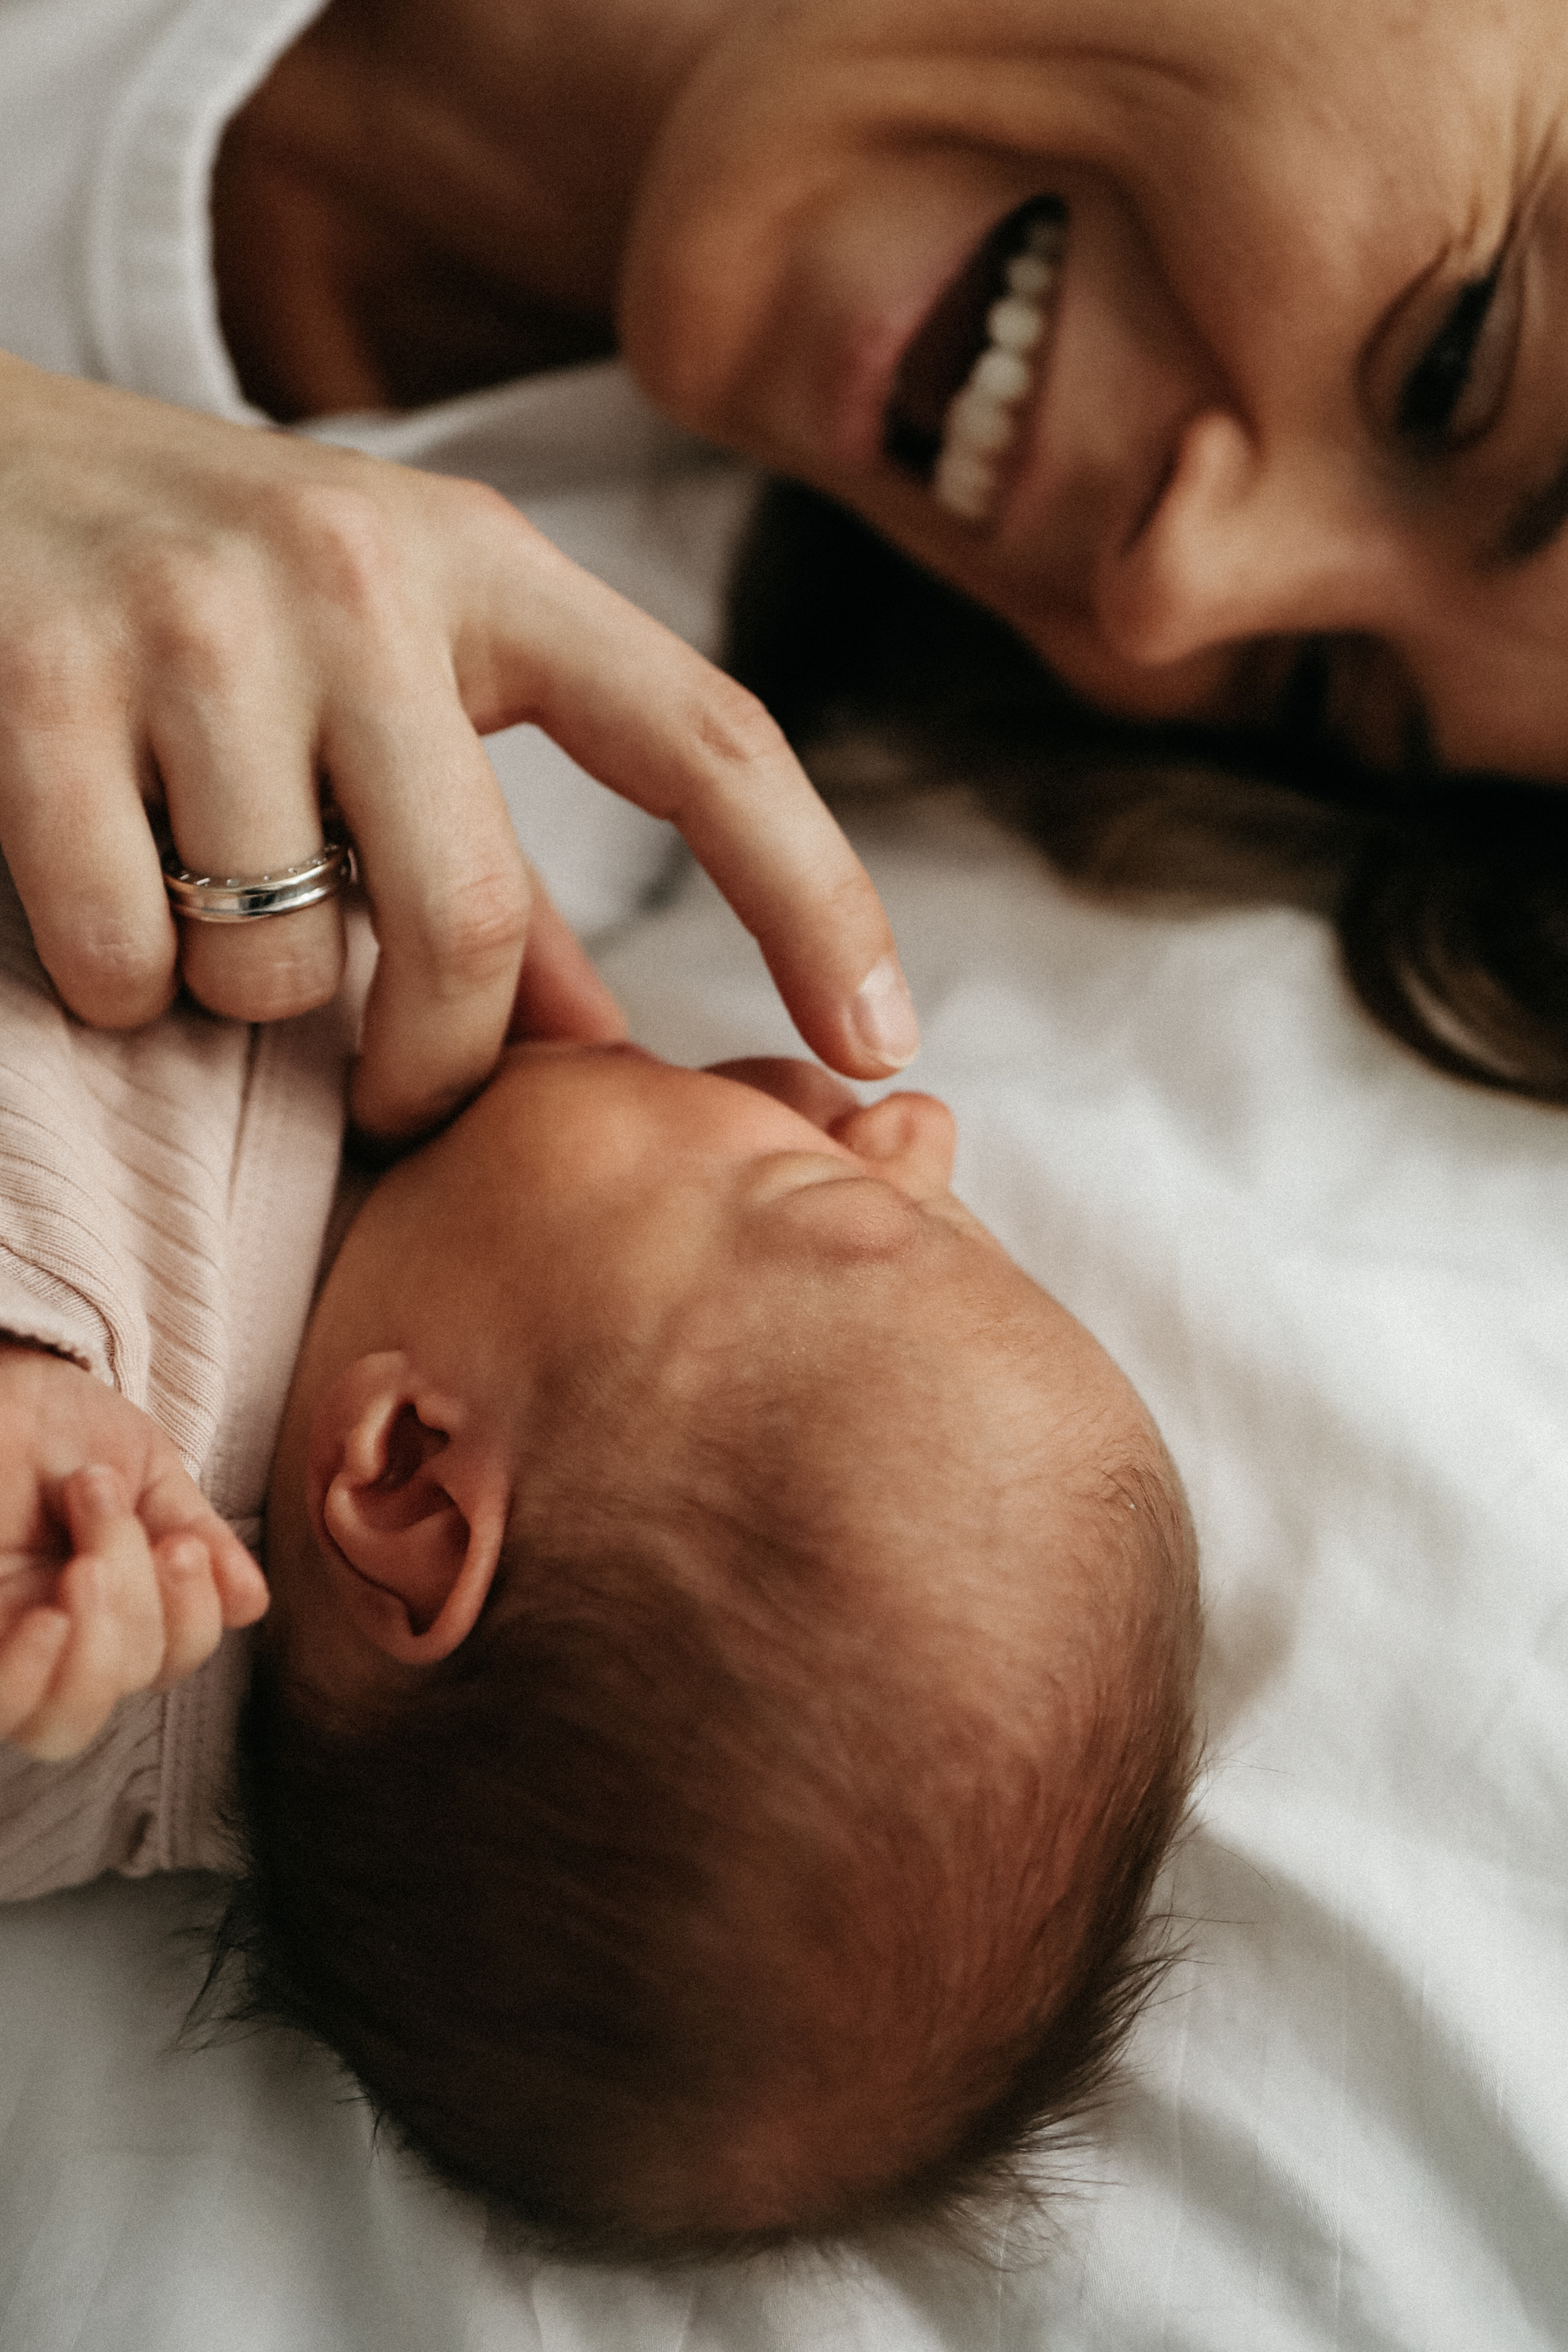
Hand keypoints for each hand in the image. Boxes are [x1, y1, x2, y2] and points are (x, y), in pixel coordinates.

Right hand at [0, 353, 917, 1139]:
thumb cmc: (213, 603)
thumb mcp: (388, 677)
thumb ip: (495, 855)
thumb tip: (603, 1046)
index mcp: (486, 564)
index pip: (709, 740)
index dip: (817, 900)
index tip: (886, 1044)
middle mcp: (359, 570)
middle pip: (471, 922)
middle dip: (437, 1059)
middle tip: (400, 1093)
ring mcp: (196, 619)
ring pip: (279, 959)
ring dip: (246, 999)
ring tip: (195, 898)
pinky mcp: (40, 677)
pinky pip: (124, 951)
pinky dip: (119, 983)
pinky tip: (95, 890)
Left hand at [0, 1346, 267, 1761]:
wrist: (0, 1375)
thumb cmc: (56, 1421)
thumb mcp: (143, 1465)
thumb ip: (194, 1528)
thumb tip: (252, 1603)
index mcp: (117, 1597)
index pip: (171, 1653)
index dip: (192, 1616)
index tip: (183, 1544)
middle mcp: (61, 1633)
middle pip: (126, 1683)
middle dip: (141, 1608)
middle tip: (106, 1512)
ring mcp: (10, 1641)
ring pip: (64, 1723)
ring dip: (96, 1646)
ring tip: (82, 1564)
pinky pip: (4, 1710)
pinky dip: (32, 1678)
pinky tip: (46, 1622)